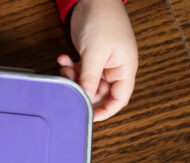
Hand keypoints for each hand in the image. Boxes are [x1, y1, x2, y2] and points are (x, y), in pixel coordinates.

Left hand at [58, 0, 137, 121]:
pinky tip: (65, 59)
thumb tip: (87, 98)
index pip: (119, 99)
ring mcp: (102, 63)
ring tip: (66, 67)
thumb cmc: (103, 19)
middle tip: (70, 85)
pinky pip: (80, 71)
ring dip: (74, 78)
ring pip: (87, 83)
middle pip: (99, 93)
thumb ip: (90, 78)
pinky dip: (71, 68)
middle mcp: (115, 68)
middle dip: (83, 90)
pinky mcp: (90, 57)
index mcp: (124, 68)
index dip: (106, 110)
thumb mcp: (95, 53)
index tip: (90, 117)